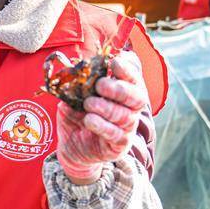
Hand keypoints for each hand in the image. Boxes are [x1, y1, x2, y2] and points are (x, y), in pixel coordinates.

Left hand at [55, 51, 146, 183]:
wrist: (72, 146)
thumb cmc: (76, 116)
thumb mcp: (73, 97)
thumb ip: (76, 85)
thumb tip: (75, 71)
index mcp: (122, 93)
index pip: (134, 78)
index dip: (128, 69)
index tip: (115, 62)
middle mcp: (129, 109)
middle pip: (137, 97)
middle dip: (119, 88)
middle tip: (100, 84)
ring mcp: (126, 128)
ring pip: (126, 116)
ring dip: (107, 107)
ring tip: (89, 104)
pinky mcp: (119, 145)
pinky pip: (117, 135)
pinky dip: (103, 126)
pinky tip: (89, 120)